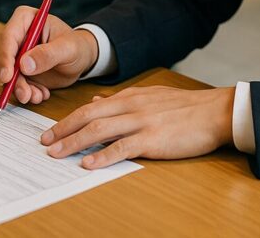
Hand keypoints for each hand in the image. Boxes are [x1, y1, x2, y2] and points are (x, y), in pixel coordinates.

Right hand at [0, 5, 99, 104]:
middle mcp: (18, 36)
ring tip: (37, 96)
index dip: (5, 57)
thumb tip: (24, 65)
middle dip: (12, 79)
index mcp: (26, 19)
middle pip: (4, 57)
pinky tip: (41, 94)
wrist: (82, 59)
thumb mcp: (68, 48)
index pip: (8, 37)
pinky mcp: (21, 71)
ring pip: (9, 74)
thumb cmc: (76, 45)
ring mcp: (18, 54)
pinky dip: (28, 93)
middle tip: (24, 93)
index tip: (8, 76)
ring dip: (20, 89)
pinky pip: (17, 84)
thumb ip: (48, 54)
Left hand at [39, 85, 234, 168]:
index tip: (52, 130)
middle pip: (88, 116)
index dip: (68, 118)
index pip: (91, 106)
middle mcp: (131, 106)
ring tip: (57, 153)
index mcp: (130, 96)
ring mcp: (141, 122)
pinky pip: (122, 148)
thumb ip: (123, 99)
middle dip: (63, 129)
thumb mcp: (150, 96)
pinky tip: (89, 163)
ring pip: (99, 130)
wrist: (215, 112)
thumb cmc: (185, 107)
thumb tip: (98, 99)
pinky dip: (102, 156)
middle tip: (44, 142)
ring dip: (74, 142)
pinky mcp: (153, 139)